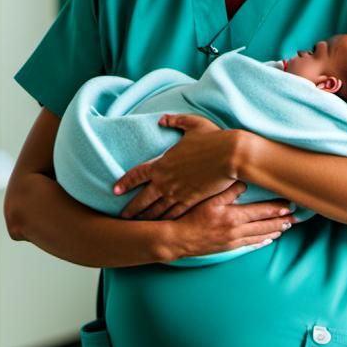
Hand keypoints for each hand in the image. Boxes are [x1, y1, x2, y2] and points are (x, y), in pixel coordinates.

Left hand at [114, 114, 241, 219]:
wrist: (231, 156)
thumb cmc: (213, 138)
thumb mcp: (193, 124)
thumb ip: (175, 121)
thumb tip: (163, 119)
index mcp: (162, 163)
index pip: (137, 175)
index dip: (124, 183)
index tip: (115, 190)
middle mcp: (166, 181)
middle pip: (142, 199)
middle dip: (131, 209)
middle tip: (121, 217)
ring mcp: (178, 193)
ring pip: (157, 210)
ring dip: (146, 218)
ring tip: (137, 226)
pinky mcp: (192, 201)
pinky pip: (174, 215)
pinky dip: (166, 221)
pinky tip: (162, 227)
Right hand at [159, 182, 297, 260]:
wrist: (177, 239)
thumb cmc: (190, 217)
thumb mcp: (207, 200)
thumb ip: (227, 191)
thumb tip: (243, 182)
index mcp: (234, 216)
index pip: (261, 212)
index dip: (277, 209)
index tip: (290, 205)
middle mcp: (237, 230)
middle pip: (265, 225)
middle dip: (281, 221)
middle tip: (296, 218)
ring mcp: (233, 240)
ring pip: (259, 236)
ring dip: (274, 231)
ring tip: (286, 227)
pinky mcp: (228, 247)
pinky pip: (249, 244)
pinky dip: (261, 241)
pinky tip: (267, 240)